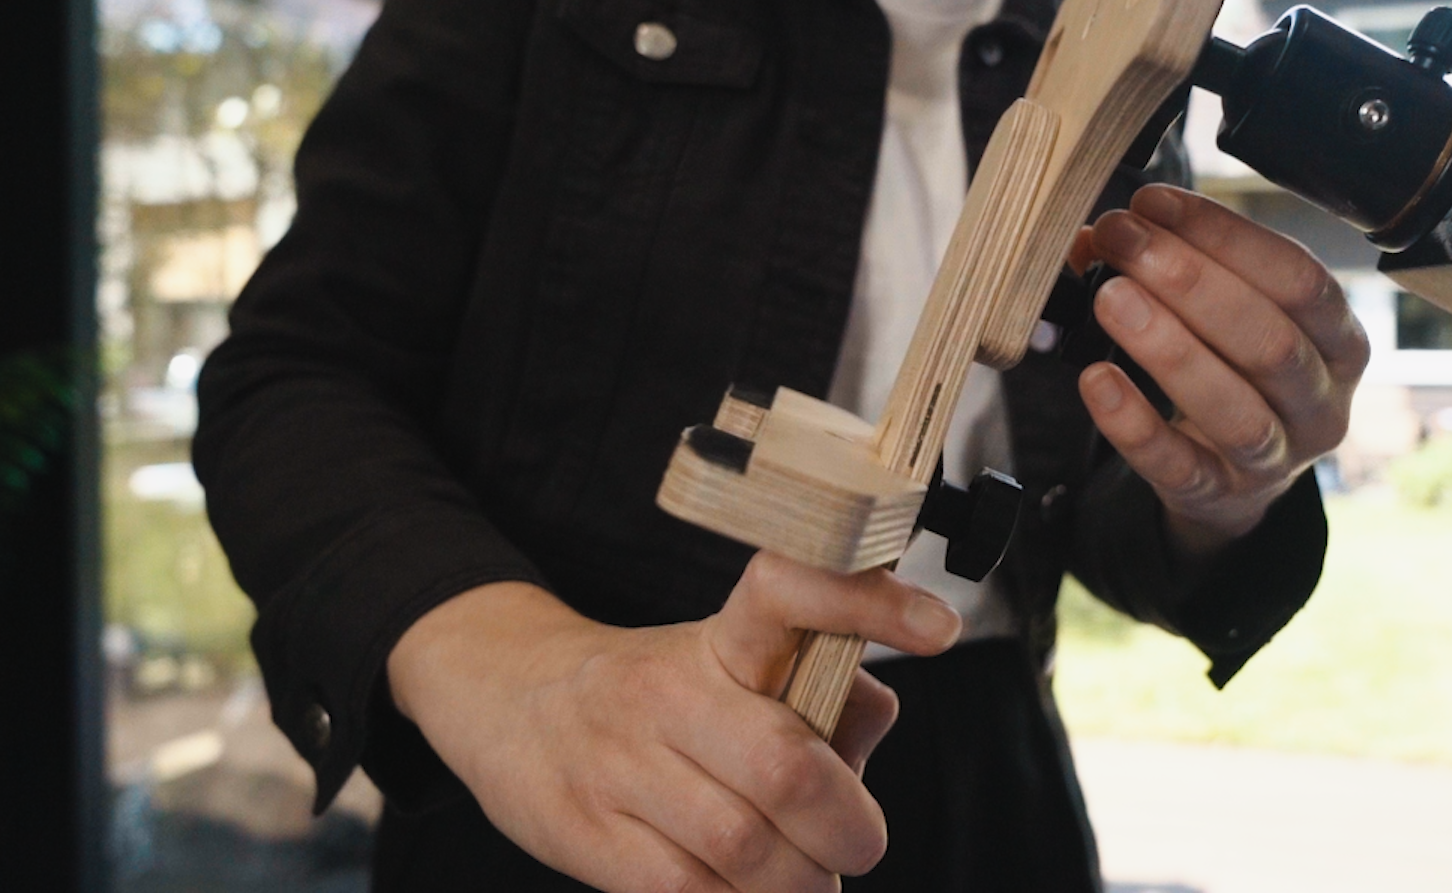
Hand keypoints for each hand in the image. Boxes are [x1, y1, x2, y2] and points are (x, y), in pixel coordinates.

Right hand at [386, 554, 961, 892]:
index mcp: (721, 636)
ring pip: (744, 846)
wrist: (509, 701)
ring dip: (799, 884)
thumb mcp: (733, 666)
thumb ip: (819, 691)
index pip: (791, 588)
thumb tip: (875, 714)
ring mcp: (620, 763)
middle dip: (847, 826)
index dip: (867, 602)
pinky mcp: (585, 832)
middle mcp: (669, 689)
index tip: (942, 628)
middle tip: (858, 845)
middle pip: (786, 764)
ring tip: (806, 881)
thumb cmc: (659, 693)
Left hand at [1072, 183, 1369, 556]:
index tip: (1154, 203)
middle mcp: (1322, 402)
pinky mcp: (1218, 496)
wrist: (1235, 480)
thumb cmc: (1235, 372)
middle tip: (1123, 241)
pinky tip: (1095, 380)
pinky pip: (1177, 465)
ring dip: (1169, 347)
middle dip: (1191, 282)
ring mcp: (1277, 458)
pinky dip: (1134, 423)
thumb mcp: (1230, 319)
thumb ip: (1182, 269)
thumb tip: (1103, 232)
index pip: (1299, 278)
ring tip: (1109, 298)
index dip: (1226, 235)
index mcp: (1340, 341)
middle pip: (1271, 340)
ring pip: (1235, 408)